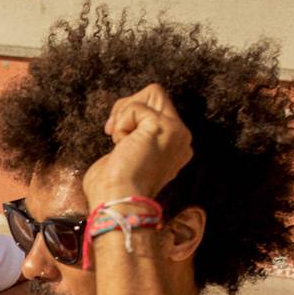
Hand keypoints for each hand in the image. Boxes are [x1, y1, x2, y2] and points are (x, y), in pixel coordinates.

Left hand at [82, 83, 193, 206]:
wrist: (116, 202)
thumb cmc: (112, 188)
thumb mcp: (124, 156)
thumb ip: (130, 137)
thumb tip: (119, 125)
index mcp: (174, 148)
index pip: (156, 112)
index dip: (130, 117)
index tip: (115, 138)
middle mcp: (181, 139)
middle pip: (156, 96)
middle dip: (128, 107)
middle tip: (113, 132)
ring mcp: (176, 132)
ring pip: (153, 92)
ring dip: (126, 111)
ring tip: (119, 138)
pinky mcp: (164, 127)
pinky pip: (137, 106)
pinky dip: (122, 121)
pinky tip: (121, 144)